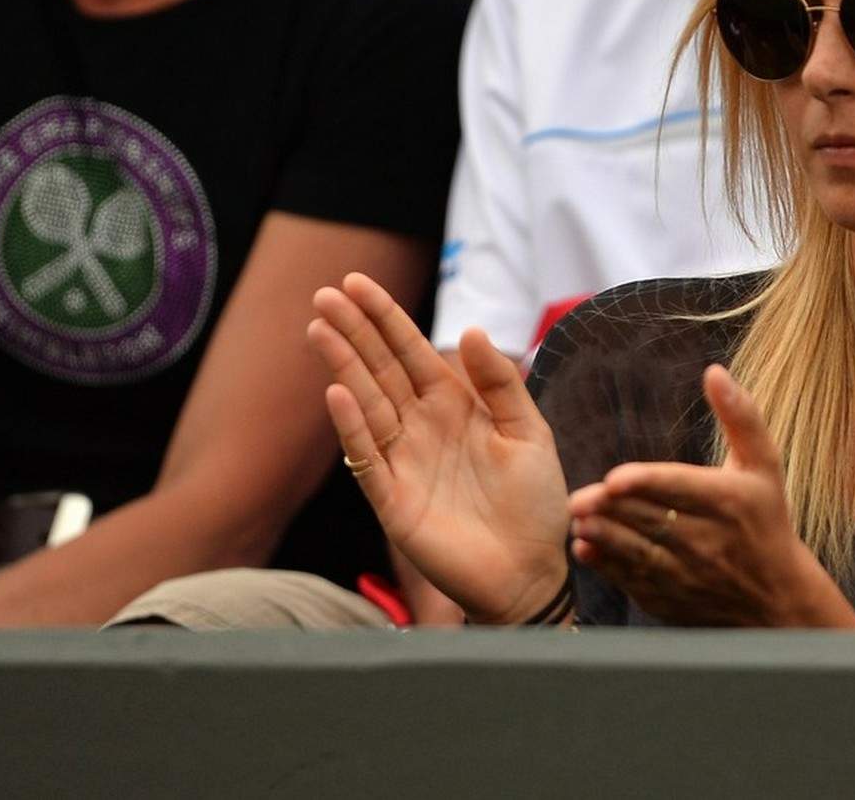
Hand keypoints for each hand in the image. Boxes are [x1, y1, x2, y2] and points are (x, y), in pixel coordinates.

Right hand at [307, 274, 571, 625]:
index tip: (356, 283)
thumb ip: (501, 383)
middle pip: (381, 369)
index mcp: (455, 404)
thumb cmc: (534, 502)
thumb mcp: (529, 432)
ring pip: (366, 403)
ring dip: (343, 367)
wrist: (531, 571)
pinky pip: (367, 457)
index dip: (385, 317)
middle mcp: (422, 426)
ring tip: (319, 330)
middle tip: (324, 295)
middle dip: (353, 332)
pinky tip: (338, 393)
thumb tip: (471, 331)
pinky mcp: (393, 499)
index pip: (412, 351)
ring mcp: (403, 460)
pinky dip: (352, 426)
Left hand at [566, 365, 854, 628]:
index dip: (647, 484)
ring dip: (606, 538)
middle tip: (578, 498)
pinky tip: (586, 549)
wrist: (778, 598)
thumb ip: (740, 415)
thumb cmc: (767, 519)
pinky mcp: (672, 599)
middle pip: (652, 521)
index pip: (681, 488)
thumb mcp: (764, 465)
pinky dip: (608, 567)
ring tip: (578, 520)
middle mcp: (708, 540)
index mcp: (728, 501)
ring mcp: (688, 574)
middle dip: (613, 511)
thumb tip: (714, 371)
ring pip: (639, 554)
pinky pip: (635, 583)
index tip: (614, 479)